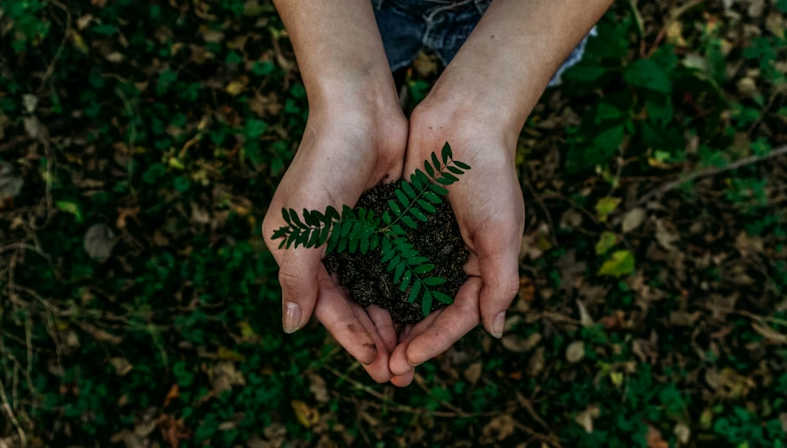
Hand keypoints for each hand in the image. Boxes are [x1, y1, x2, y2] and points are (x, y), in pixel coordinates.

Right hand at [262, 101, 407, 382]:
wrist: (361, 109)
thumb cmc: (325, 163)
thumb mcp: (303, 225)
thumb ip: (297, 277)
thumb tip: (291, 327)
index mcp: (297, 251)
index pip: (327, 308)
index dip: (352, 339)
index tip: (378, 368)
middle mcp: (324, 247)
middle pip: (352, 305)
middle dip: (375, 339)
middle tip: (401, 372)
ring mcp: (354, 235)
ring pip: (375, 290)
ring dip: (392, 320)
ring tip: (414, 350)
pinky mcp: (381, 221)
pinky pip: (393, 265)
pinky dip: (405, 289)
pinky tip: (423, 309)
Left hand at [388, 101, 524, 386]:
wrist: (464, 120)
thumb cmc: (490, 175)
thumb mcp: (502, 232)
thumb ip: (501, 282)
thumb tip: (494, 331)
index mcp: (481, 266)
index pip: (457, 316)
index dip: (434, 342)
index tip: (407, 360)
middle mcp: (452, 259)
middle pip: (429, 312)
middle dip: (409, 341)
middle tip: (385, 369)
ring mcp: (426, 243)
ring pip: (405, 293)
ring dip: (390, 321)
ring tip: (369, 348)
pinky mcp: (402, 224)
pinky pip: (387, 262)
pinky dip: (376, 284)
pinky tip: (357, 303)